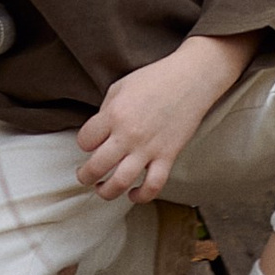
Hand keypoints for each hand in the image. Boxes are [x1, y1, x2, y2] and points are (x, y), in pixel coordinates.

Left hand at [74, 37, 249, 205]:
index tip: (88, 144)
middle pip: (96, 167)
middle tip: (84, 176)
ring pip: (119, 183)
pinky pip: (153, 186)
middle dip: (85, 176)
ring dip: (106, 192)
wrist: (191, 78)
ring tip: (103, 188)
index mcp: (114, 114)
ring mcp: (148, 148)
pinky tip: (132, 193)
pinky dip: (140, 196)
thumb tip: (99, 133)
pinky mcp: (167, 157)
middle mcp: (128, 135)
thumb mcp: (121, 86)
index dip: (83, 144)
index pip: (84, 141)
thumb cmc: (155, 78)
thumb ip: (106, 110)